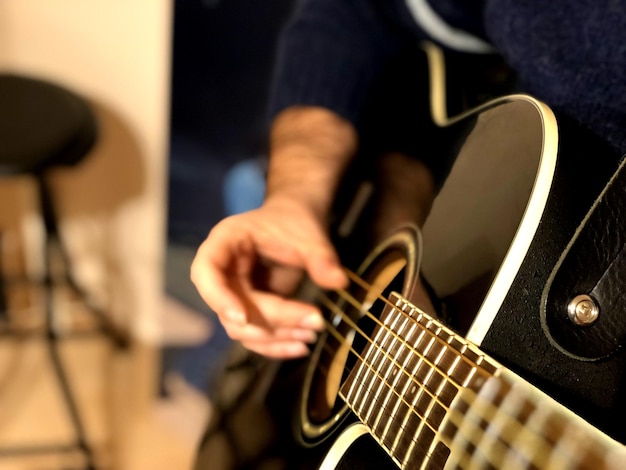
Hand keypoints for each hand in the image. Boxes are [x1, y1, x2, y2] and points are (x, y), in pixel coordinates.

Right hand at [190, 197, 347, 358]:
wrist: (296, 222)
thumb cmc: (295, 221)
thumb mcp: (309, 234)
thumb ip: (321, 256)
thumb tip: (339, 281)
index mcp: (225, 241)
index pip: (206, 270)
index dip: (218, 297)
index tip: (243, 317)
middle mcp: (222, 271)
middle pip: (230, 307)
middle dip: (271, 321)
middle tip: (314, 321)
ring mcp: (232, 293)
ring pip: (241, 328)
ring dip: (274, 337)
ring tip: (312, 334)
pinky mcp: (248, 309)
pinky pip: (254, 335)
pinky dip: (275, 344)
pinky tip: (300, 346)